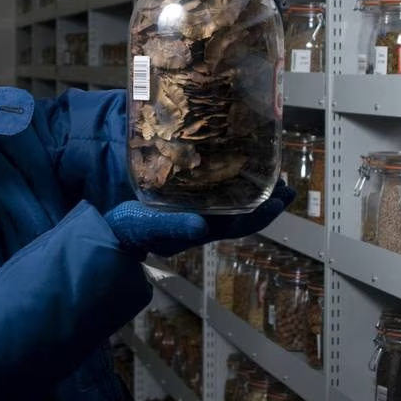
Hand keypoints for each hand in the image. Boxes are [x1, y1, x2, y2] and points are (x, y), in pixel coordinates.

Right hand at [105, 181, 295, 257]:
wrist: (113, 230)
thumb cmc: (129, 230)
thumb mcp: (148, 226)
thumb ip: (174, 226)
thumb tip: (202, 227)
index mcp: (199, 231)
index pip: (241, 225)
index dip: (264, 213)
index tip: (282, 198)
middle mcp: (203, 223)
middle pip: (244, 213)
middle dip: (267, 200)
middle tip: (287, 182)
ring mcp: (195, 213)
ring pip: (233, 203)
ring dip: (253, 190)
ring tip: (270, 174)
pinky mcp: (185, 203)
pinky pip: (216, 193)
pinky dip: (231, 183)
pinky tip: (233, 169)